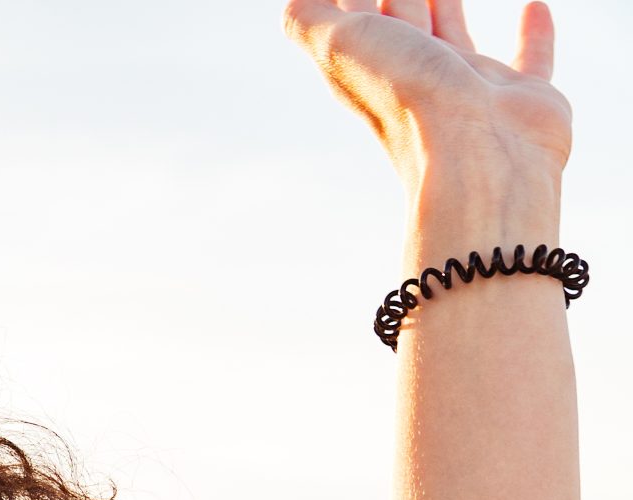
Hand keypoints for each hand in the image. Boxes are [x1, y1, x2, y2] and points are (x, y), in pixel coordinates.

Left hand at [284, 0, 570, 190]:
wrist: (479, 157)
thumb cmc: (408, 99)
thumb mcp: (339, 47)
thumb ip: (308, 20)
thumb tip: (292, 4)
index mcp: (370, 69)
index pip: (352, 21)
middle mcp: (415, 79)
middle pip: (399, 25)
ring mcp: (468, 89)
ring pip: (453, 37)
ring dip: (447, 7)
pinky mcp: (521, 97)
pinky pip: (530, 58)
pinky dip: (534, 34)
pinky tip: (534, 7)